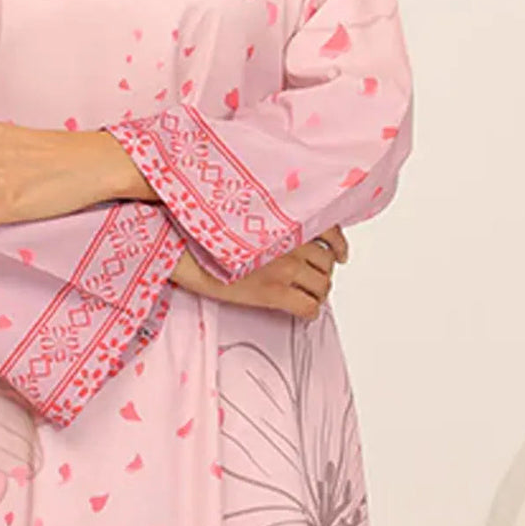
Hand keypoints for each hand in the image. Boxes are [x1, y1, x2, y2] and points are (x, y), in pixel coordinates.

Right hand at [170, 225, 348, 320]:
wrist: (183, 245)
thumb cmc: (205, 228)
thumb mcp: (242, 211)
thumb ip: (269, 217)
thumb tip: (281, 227)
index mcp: (285, 218)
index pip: (330, 230)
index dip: (339, 245)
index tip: (341, 253)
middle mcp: (291, 241)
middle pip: (327, 260)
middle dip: (324, 271)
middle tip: (315, 278)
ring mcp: (285, 267)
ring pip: (322, 285)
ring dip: (318, 291)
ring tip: (309, 295)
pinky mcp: (273, 292)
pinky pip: (309, 307)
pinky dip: (311, 312)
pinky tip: (304, 313)